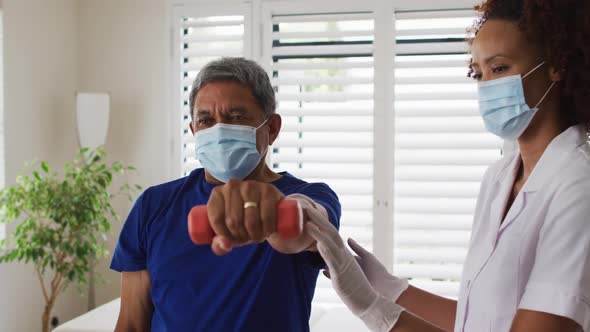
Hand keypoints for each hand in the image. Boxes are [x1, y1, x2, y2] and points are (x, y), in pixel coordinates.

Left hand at [207, 179, 283, 254]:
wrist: (272, 211)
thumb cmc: (245, 223)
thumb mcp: (229, 235)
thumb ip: (219, 245)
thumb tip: (225, 245)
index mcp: (217, 194)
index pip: (216, 219)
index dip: (225, 236)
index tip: (233, 239)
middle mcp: (232, 186)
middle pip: (233, 221)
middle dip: (242, 236)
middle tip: (248, 238)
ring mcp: (251, 185)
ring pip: (250, 221)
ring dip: (256, 235)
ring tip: (258, 236)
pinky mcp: (268, 190)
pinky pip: (266, 217)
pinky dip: (268, 230)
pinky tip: (268, 231)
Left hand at [305, 208, 403, 331]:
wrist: (367, 300)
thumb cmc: (354, 288)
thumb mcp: (340, 275)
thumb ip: (333, 267)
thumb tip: (324, 268)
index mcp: (342, 253)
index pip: (330, 234)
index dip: (320, 222)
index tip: (310, 212)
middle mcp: (343, 254)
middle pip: (330, 232)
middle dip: (318, 219)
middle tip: (307, 207)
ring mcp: (343, 262)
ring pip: (330, 243)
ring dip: (318, 232)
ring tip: (307, 221)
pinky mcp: (341, 273)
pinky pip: (333, 260)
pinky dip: (326, 251)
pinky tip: (319, 243)